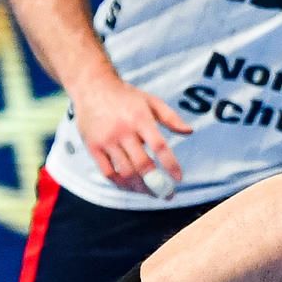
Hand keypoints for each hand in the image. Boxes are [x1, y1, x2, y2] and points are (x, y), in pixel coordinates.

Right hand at [71, 76, 191, 192]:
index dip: (170, 164)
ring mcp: (106, 140)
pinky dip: (121, 184)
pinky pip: (107, 172)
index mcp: (140, 119)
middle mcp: (123, 131)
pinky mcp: (93, 147)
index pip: (159, 146)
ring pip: (125, 172)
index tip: (179, 178)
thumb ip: (171, 117)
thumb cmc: (127, 96)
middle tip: (167, 194)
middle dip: (157, 183)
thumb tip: (189, 132)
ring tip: (151, 193)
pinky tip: (131, 187)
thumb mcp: (151, 101)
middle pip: (141, 164)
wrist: (92, 87)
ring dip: (140, 187)